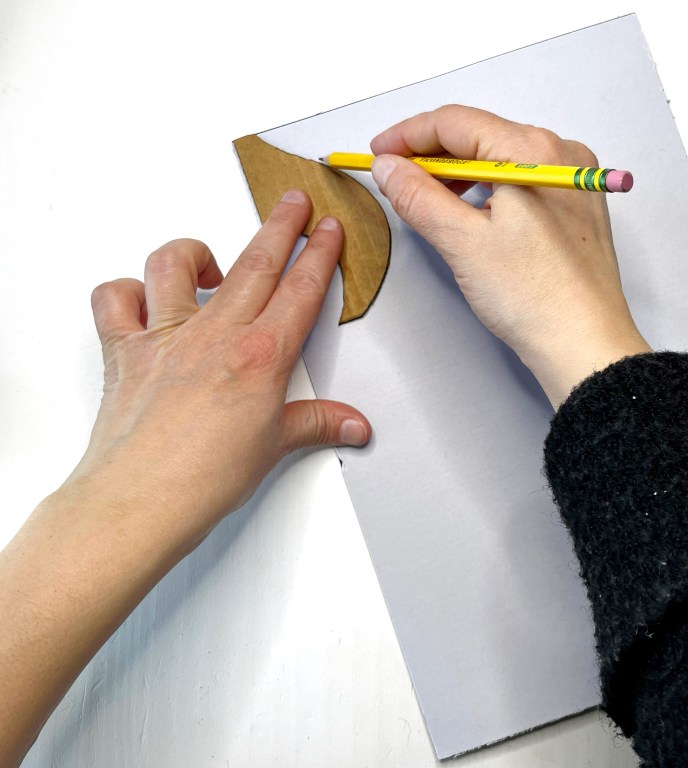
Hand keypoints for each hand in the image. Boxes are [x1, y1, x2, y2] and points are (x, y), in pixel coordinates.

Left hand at [76, 190, 370, 544]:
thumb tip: (353, 425)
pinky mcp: (124, 349)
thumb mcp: (274, 446)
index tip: (328, 230)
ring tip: (212, 258)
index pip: (301, 290)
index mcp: (259, 356)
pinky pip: (115, 298)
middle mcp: (213, 335)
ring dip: (197, 251)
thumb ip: (317, 424)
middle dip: (280, 224)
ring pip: (177, 264)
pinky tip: (144, 297)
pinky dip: (126, 290)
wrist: (141, 500)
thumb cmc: (203, 478)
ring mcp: (165, 336)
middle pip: (256, 261)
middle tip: (294, 200)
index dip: (320, 253)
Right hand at [370, 105, 650, 405]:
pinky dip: (487, 191)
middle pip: (479, 136)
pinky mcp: (574, 209)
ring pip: (500, 160)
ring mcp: (571, 182)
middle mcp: (560, 155)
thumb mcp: (462, 242)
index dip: (408, 135)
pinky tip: (467, 213)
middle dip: (431, 155)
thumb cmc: (536, 298)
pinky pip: (520, 182)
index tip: (378, 154)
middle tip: (393, 177)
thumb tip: (389, 167)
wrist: (585, 345)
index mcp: (534, 152)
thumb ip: (418, 196)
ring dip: (457, 174)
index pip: (456, 122)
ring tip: (424, 199)